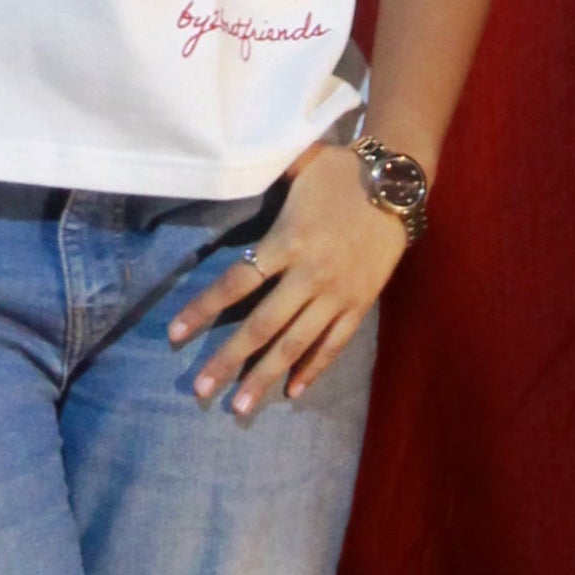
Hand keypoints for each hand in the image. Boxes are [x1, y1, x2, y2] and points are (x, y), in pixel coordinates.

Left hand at [166, 141, 414, 419]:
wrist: (399, 185)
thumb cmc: (343, 172)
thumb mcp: (300, 168)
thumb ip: (266, 178)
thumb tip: (230, 167)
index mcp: (288, 241)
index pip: (237, 281)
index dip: (204, 308)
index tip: (175, 334)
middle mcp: (309, 274)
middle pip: (261, 325)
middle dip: (228, 359)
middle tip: (200, 389)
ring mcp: (337, 294)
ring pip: (296, 344)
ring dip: (265, 377)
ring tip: (240, 407)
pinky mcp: (360, 304)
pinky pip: (334, 343)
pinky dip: (313, 369)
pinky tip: (292, 391)